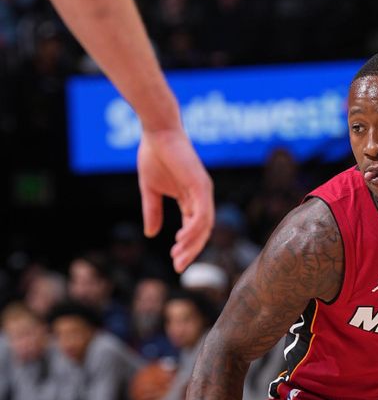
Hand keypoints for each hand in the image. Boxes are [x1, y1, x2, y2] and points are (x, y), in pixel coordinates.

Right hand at [137, 127, 213, 272]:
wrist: (157, 132)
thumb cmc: (154, 156)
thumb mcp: (151, 190)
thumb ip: (153, 212)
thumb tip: (151, 235)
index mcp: (190, 198)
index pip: (193, 228)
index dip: (186, 247)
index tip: (174, 263)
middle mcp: (201, 197)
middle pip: (202, 231)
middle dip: (191, 250)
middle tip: (178, 267)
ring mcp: (203, 191)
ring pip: (204, 225)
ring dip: (191, 243)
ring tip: (178, 256)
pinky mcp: (201, 184)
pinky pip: (202, 212)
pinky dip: (194, 228)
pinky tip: (181, 239)